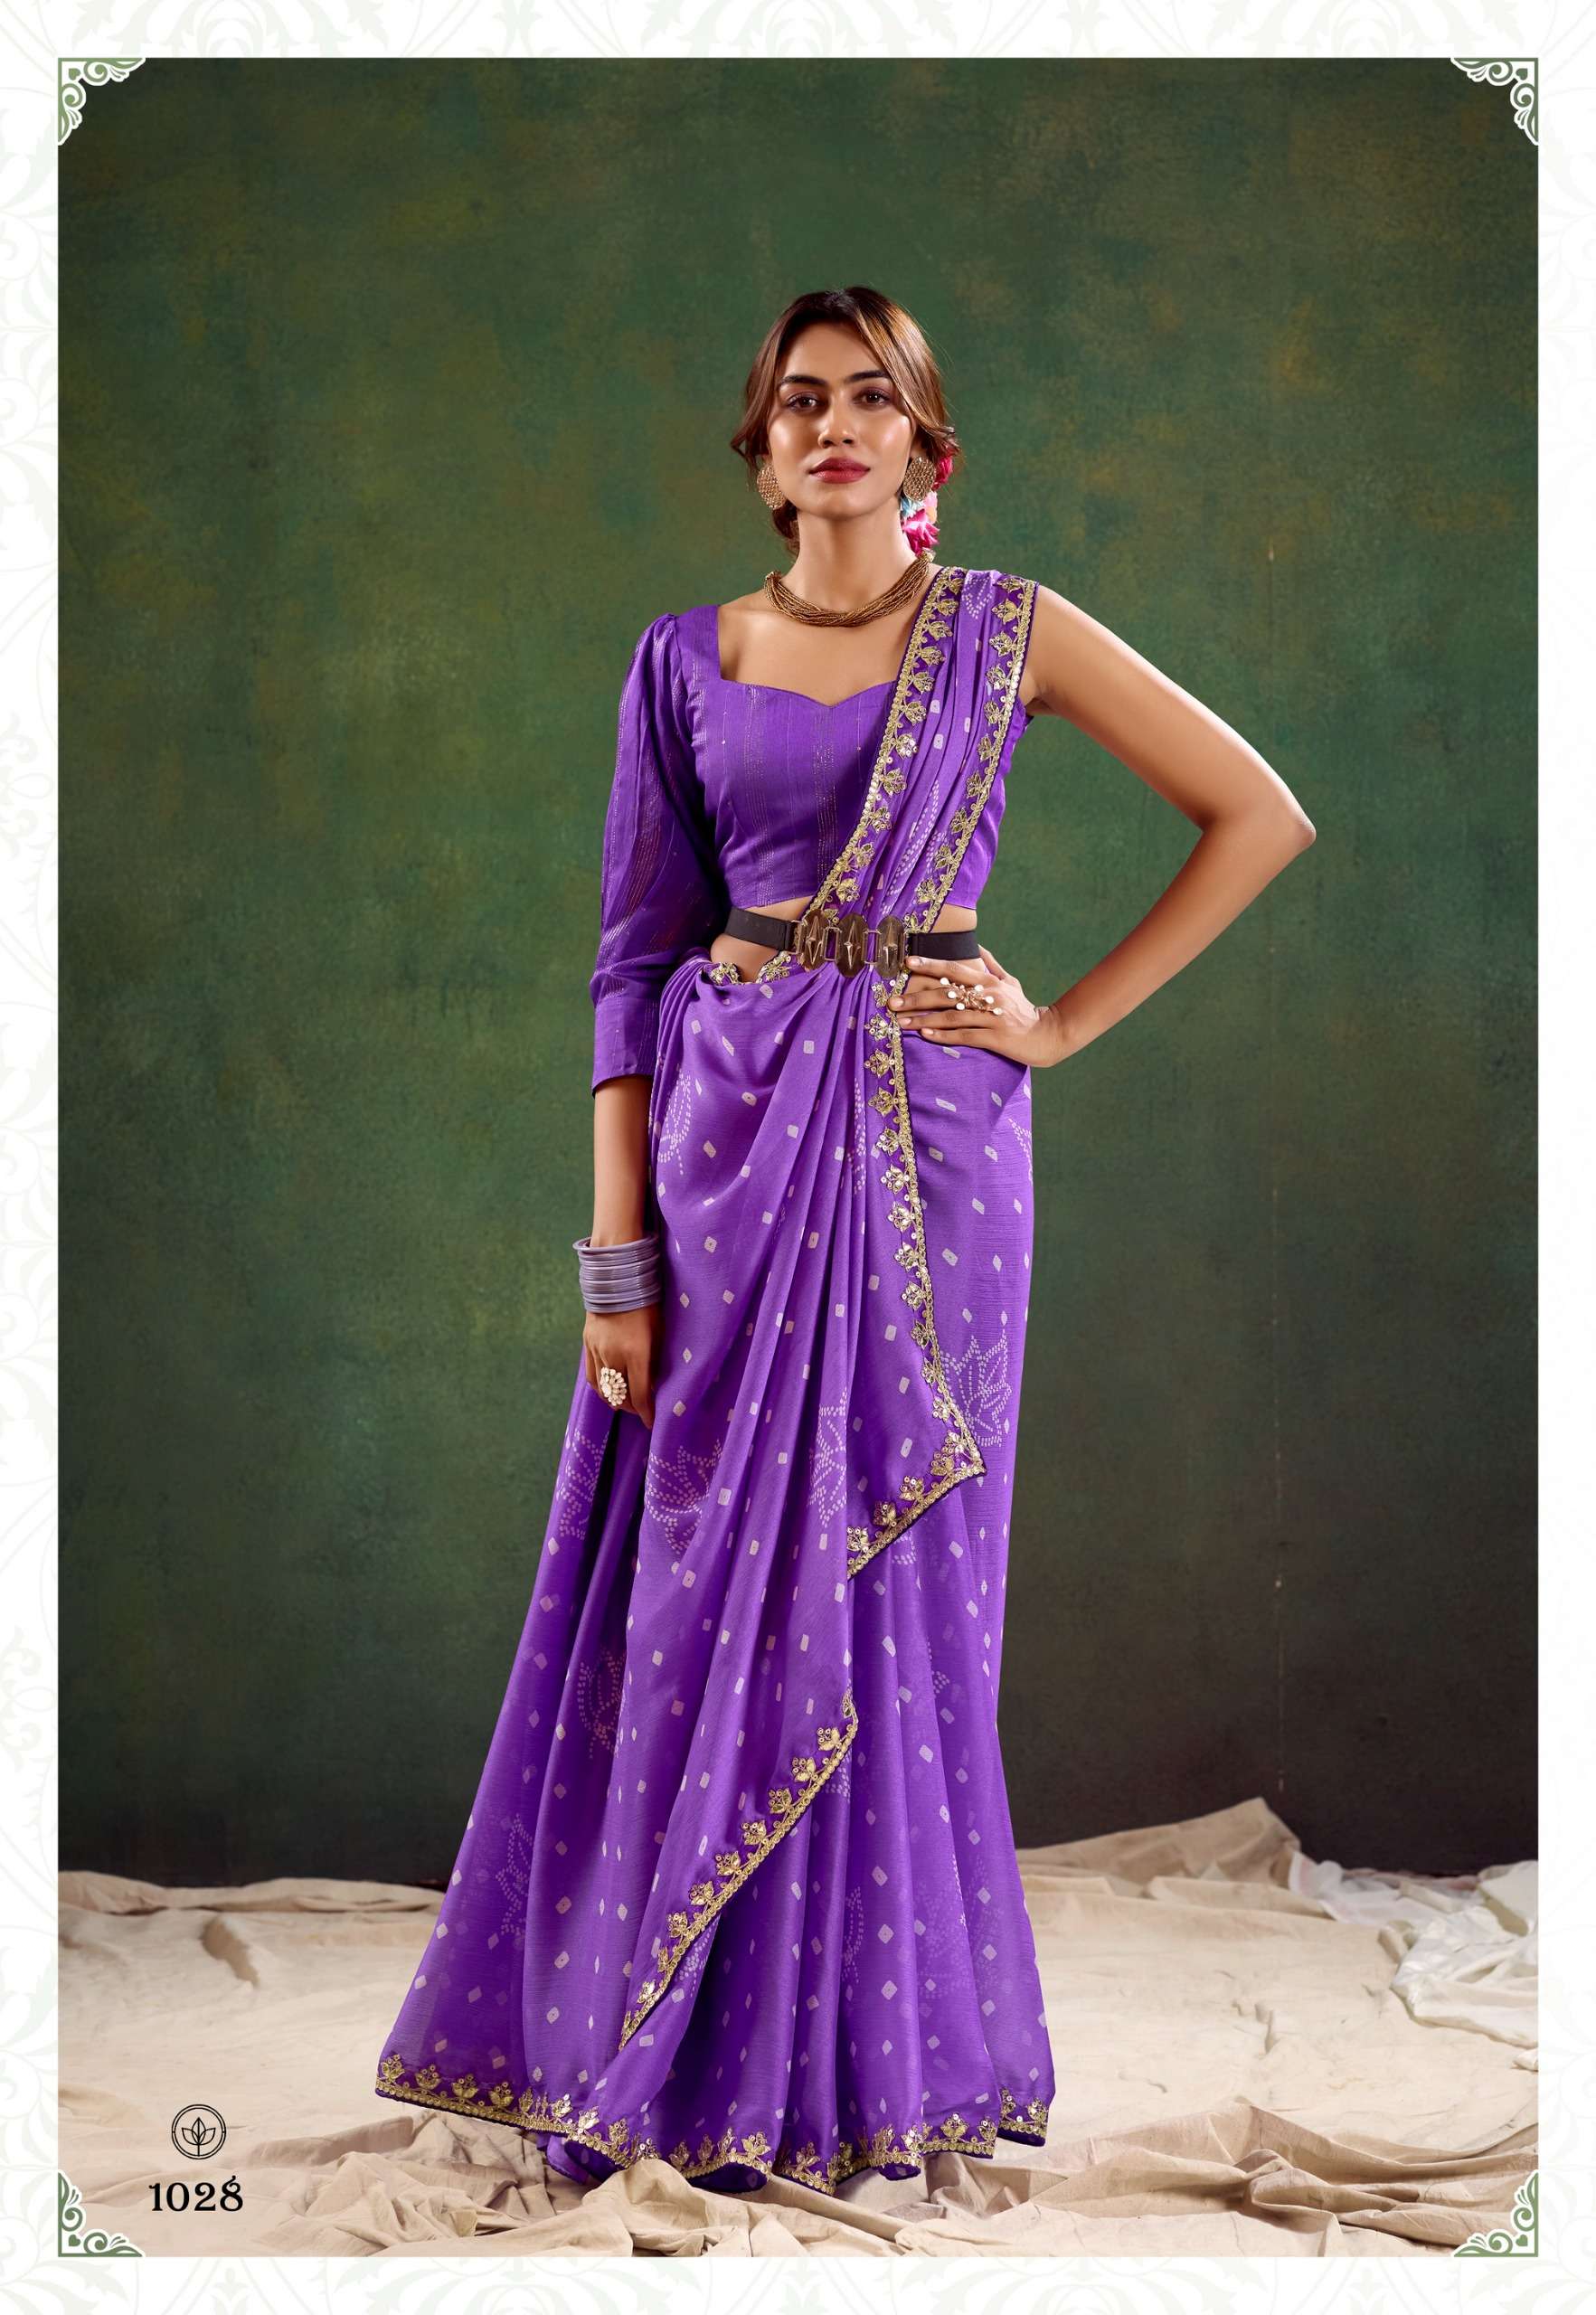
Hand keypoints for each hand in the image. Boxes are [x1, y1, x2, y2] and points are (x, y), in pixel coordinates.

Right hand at [583, 1302, 659, 1428]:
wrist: (617, 1281)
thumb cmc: (647, 1306)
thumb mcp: (659, 1333)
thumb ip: (657, 1360)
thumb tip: (656, 1383)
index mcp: (635, 1353)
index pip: (640, 1395)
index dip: (646, 1413)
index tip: (652, 1422)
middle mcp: (613, 1356)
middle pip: (620, 1396)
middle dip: (633, 1408)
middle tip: (642, 1410)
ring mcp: (597, 1351)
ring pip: (604, 1389)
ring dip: (616, 1400)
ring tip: (626, 1402)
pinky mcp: (588, 1345)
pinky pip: (592, 1376)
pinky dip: (602, 1388)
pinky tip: (610, 1390)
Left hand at [887, 942, 1070, 1068]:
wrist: (1048, 1034)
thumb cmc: (1023, 1009)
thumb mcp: (1010, 982)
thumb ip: (992, 964)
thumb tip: (977, 945)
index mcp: (989, 981)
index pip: (955, 969)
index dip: (930, 965)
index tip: (907, 963)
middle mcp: (989, 996)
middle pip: (947, 994)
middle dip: (917, 997)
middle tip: (892, 1000)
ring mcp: (992, 1018)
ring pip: (951, 1016)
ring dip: (923, 1019)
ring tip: (901, 1021)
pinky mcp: (995, 1038)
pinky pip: (965, 1036)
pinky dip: (944, 1035)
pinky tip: (925, 1035)